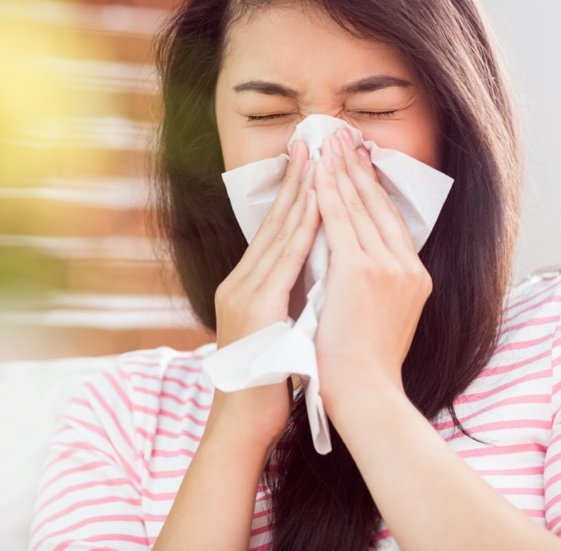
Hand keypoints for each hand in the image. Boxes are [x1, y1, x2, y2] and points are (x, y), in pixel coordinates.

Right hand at [209, 139, 320, 449]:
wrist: (244, 421)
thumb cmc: (264, 382)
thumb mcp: (273, 329)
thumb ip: (284, 299)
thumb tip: (311, 275)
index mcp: (245, 285)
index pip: (274, 229)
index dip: (293, 193)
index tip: (311, 161)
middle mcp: (240, 282)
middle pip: (273, 221)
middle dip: (297, 179)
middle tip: (312, 140)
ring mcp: (246, 293)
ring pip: (279, 233)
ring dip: (301, 192)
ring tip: (318, 157)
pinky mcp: (257, 308)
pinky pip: (286, 261)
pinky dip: (303, 229)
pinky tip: (319, 205)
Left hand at [312, 128, 431, 416]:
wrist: (365, 395)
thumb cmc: (361, 365)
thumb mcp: (377, 315)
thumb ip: (371, 284)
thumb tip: (348, 260)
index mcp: (412, 277)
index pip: (388, 220)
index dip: (369, 187)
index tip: (354, 159)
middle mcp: (408, 267)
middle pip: (378, 204)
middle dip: (356, 167)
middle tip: (340, 134)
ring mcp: (389, 267)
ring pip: (360, 206)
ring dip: (340, 170)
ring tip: (327, 140)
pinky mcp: (364, 271)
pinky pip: (342, 221)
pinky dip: (329, 193)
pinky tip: (316, 171)